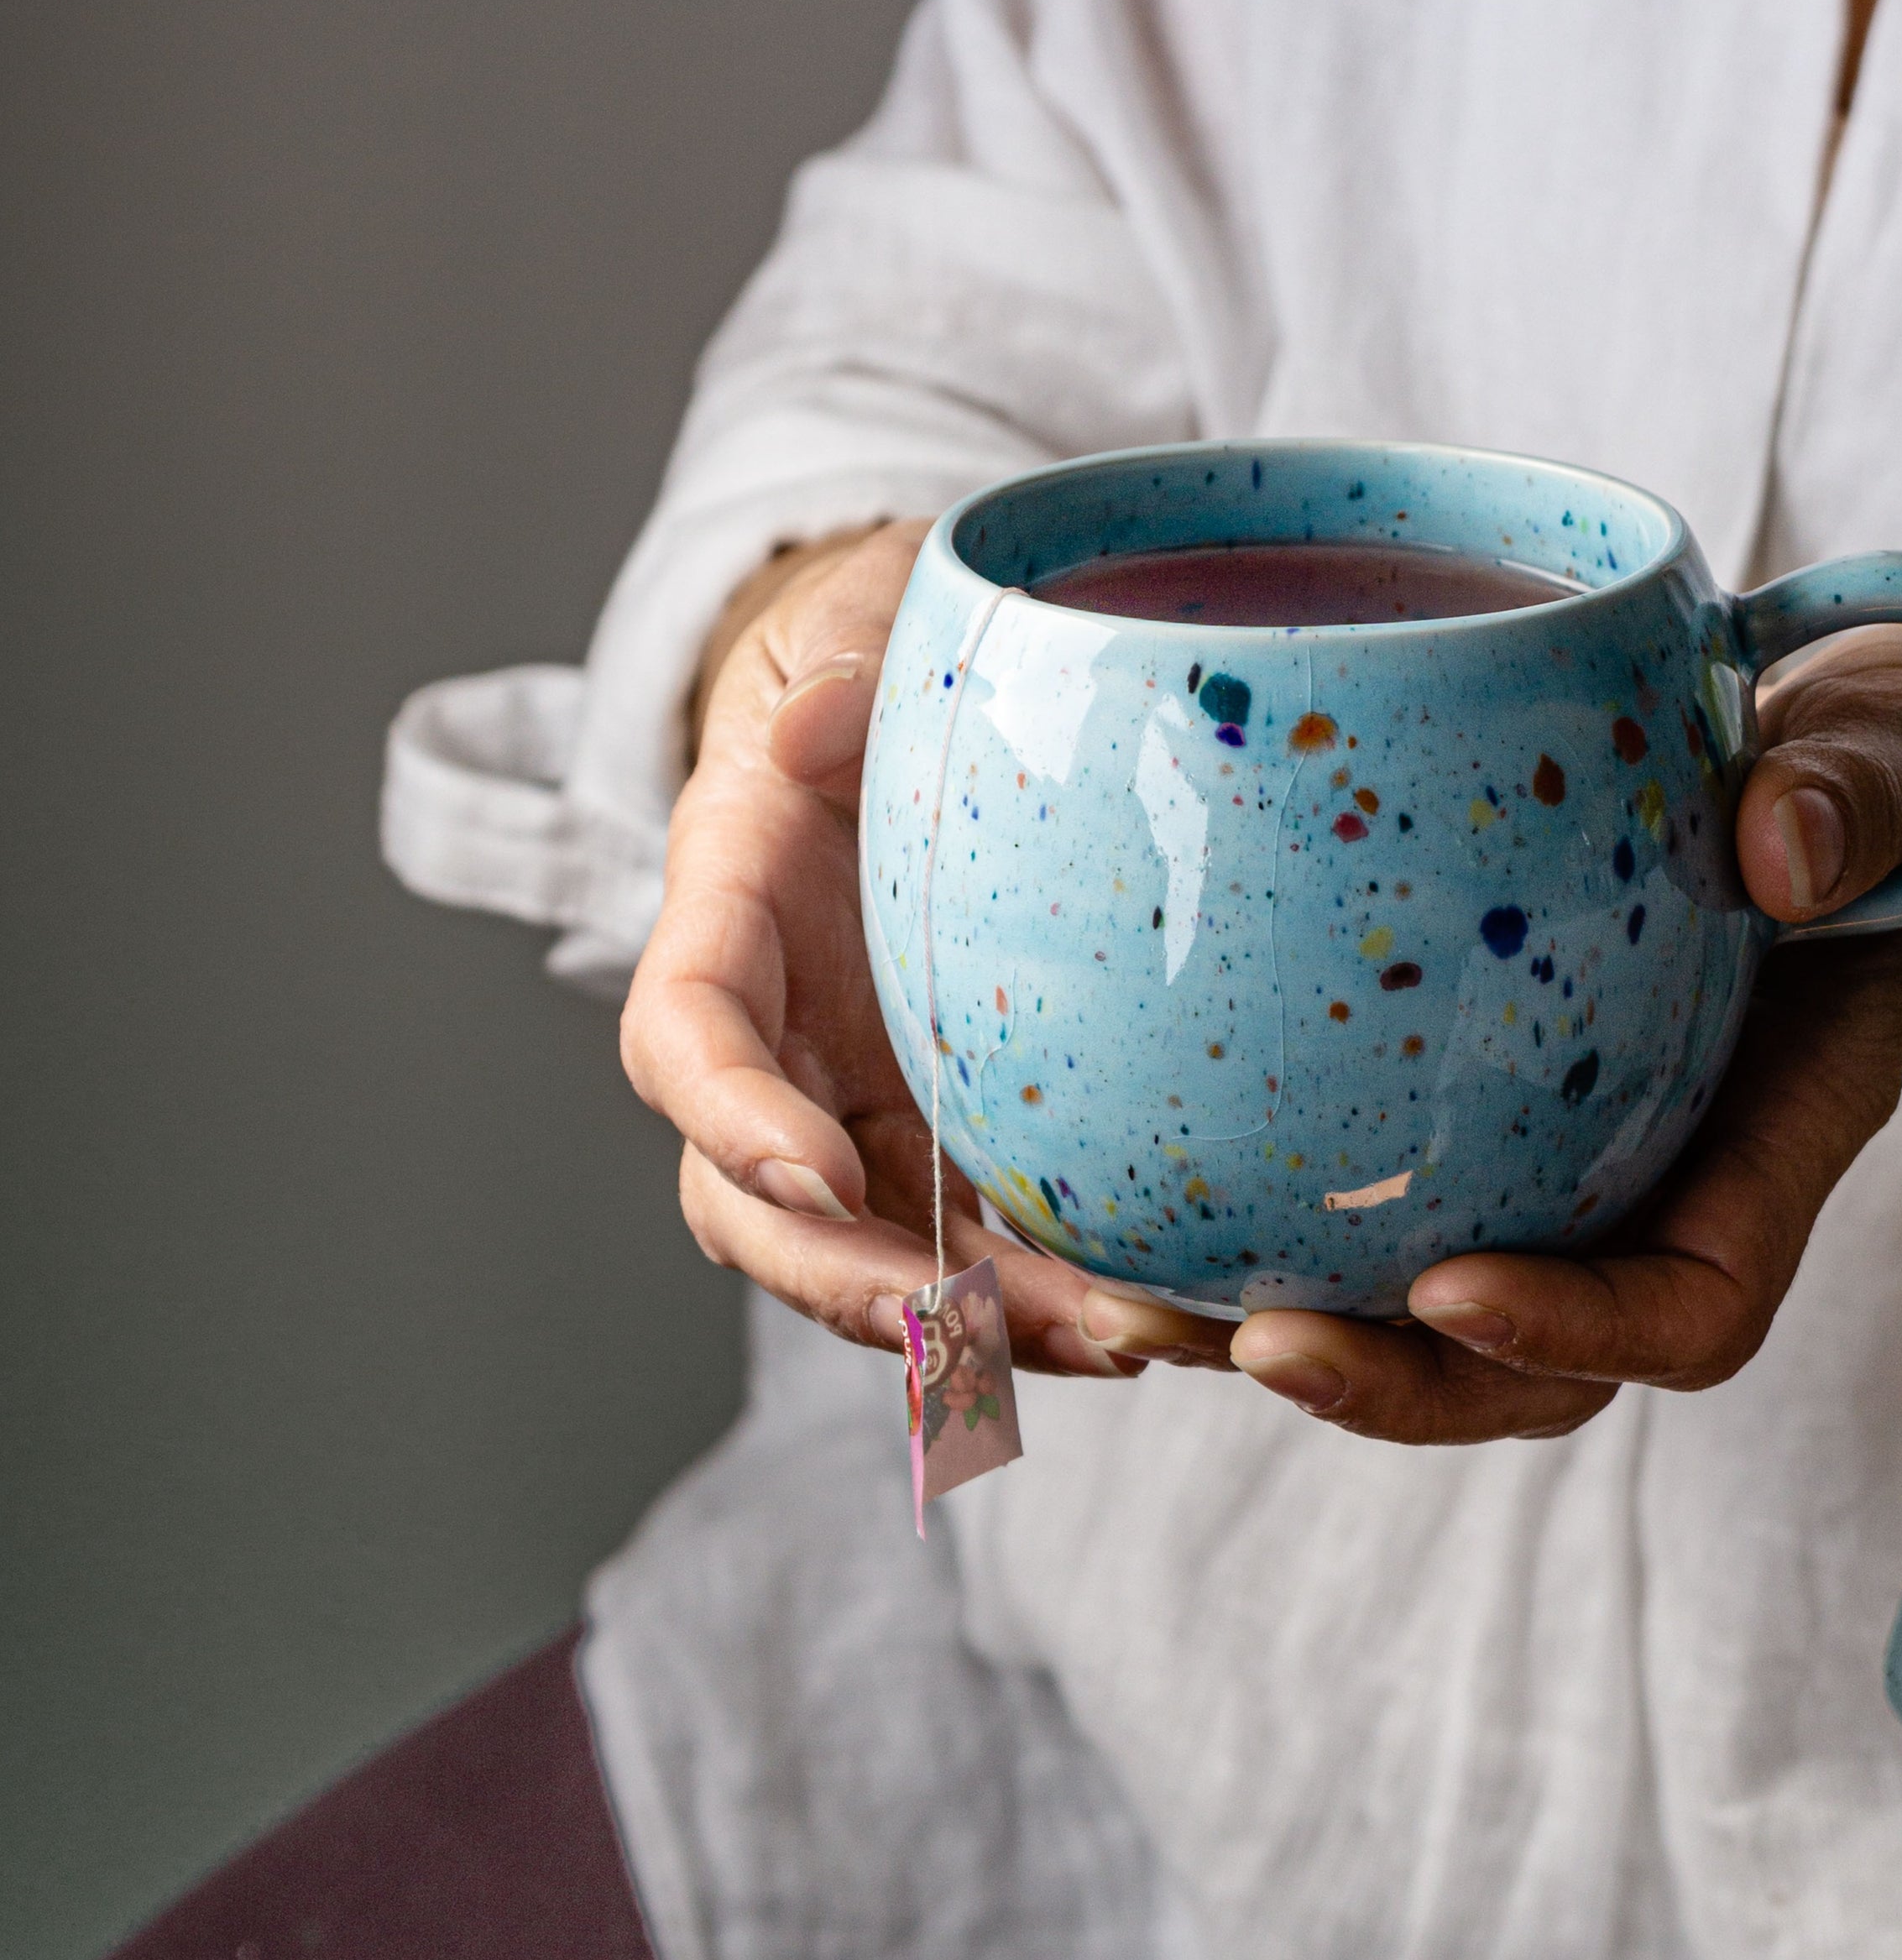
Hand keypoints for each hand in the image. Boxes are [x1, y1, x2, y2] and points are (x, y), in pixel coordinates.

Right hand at [620, 522, 1229, 1376]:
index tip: (819, 1176)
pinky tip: (1160, 1314)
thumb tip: (818, 727)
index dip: (732, 1117)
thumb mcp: (853, 618)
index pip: (683, 1035)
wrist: (906, 707)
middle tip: (975, 1329)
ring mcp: (858, 1094)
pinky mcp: (947, 1126)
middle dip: (855, 1281)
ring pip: (879, 1253)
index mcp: (727, 906)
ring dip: (980, 1325)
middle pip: (758, 1205)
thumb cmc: (871, 651)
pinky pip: (980, 1239)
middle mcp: (777, 1033)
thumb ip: (838, 663)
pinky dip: (1050, 1294)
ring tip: (1120, 1341)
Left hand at [1085, 626, 1901, 1441]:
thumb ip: (1863, 791)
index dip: (1577, 1332)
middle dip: (1393, 1387)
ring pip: (1427, 1320)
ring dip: (1291, 1337)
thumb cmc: (1881, 769)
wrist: (1840, 776)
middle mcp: (1660, 1190)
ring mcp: (1568, 1169)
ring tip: (1137, 1309)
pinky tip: (1130, 1195)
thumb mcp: (1899, 753)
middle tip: (1245, 1341)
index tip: (1451, 1292)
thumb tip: (1784, 852)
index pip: (1689, 1307)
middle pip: (1528, 1366)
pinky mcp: (1481, 1120)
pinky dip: (1261, 1226)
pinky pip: (1372, 1208)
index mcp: (1770, 1140)